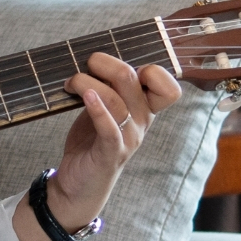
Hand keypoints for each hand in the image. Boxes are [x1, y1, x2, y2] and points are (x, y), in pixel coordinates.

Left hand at [14, 52, 180, 240]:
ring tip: (70, 83)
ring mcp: (128, 139)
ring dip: (87, 83)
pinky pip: (110, 127)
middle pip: (133, 79)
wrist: (77, 183)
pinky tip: (85, 97)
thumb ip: (107, 87)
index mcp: (144, 109)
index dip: (153, 70)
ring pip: (116, 99)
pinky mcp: (110, 153)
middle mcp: (142, 122)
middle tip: (84, 65)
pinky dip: (97, 109)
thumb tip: (92, 56)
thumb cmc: (91, 141)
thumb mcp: (103, 109)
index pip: (169, 87)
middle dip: (104, 63)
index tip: (120, 65)